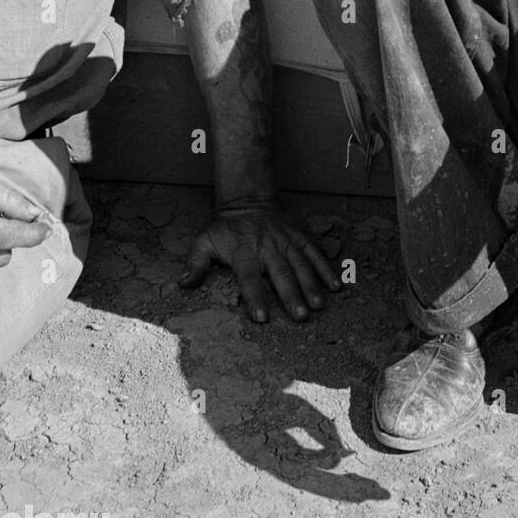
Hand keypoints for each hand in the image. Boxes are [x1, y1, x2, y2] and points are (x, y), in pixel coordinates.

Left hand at [178, 201, 339, 322]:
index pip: (249, 278)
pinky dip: (326, 268)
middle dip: (291, 295)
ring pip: (301, 264)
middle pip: (281, 274)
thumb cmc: (225, 228)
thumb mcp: (204, 242)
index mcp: (244, 252)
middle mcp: (267, 247)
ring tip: (318, 305)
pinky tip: (335, 285)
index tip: (262, 318)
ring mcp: (286, 241)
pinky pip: (314, 252)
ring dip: (311, 285)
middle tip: (301, 316)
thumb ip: (195, 263)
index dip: (255, 298)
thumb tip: (182, 283)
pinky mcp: (299, 236)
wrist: (248, 200)